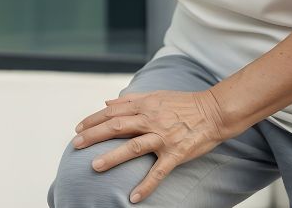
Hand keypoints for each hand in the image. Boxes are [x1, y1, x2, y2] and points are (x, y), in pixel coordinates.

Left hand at [71, 89, 234, 203]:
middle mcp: (151, 119)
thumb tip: (106, 101)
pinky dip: (146, 185)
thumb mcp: (156, 94)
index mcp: (145, 105)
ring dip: (112, 157)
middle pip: (117, 127)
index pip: (113, 112)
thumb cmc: (184, 103)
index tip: (78, 129)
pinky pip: (159, 171)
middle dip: (93, 135)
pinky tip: (134, 197)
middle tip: (76, 145)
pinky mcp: (176, 153)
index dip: (93, 120)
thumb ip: (130, 98)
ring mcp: (163, 137)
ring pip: (133, 147)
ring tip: (94, 166)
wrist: (215, 111)